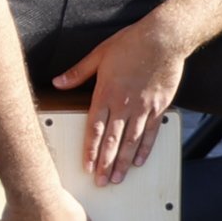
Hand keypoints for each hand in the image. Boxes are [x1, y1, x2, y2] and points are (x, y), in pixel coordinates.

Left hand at [53, 17, 186, 182]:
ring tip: (117, 178)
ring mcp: (143, 108)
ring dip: (123, 162)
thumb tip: (57, 82)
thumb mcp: (98, 54)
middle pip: (112, 140)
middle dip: (105, 163)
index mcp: (106, 93)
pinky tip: (139, 162)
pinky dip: (145, 149)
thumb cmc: (130, 43)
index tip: (87, 167)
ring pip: (132, 141)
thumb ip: (78, 73)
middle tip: (101, 182)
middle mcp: (124, 104)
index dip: (90, 150)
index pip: (95, 128)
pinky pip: (151, 133)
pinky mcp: (159, 107)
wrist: (164, 38)